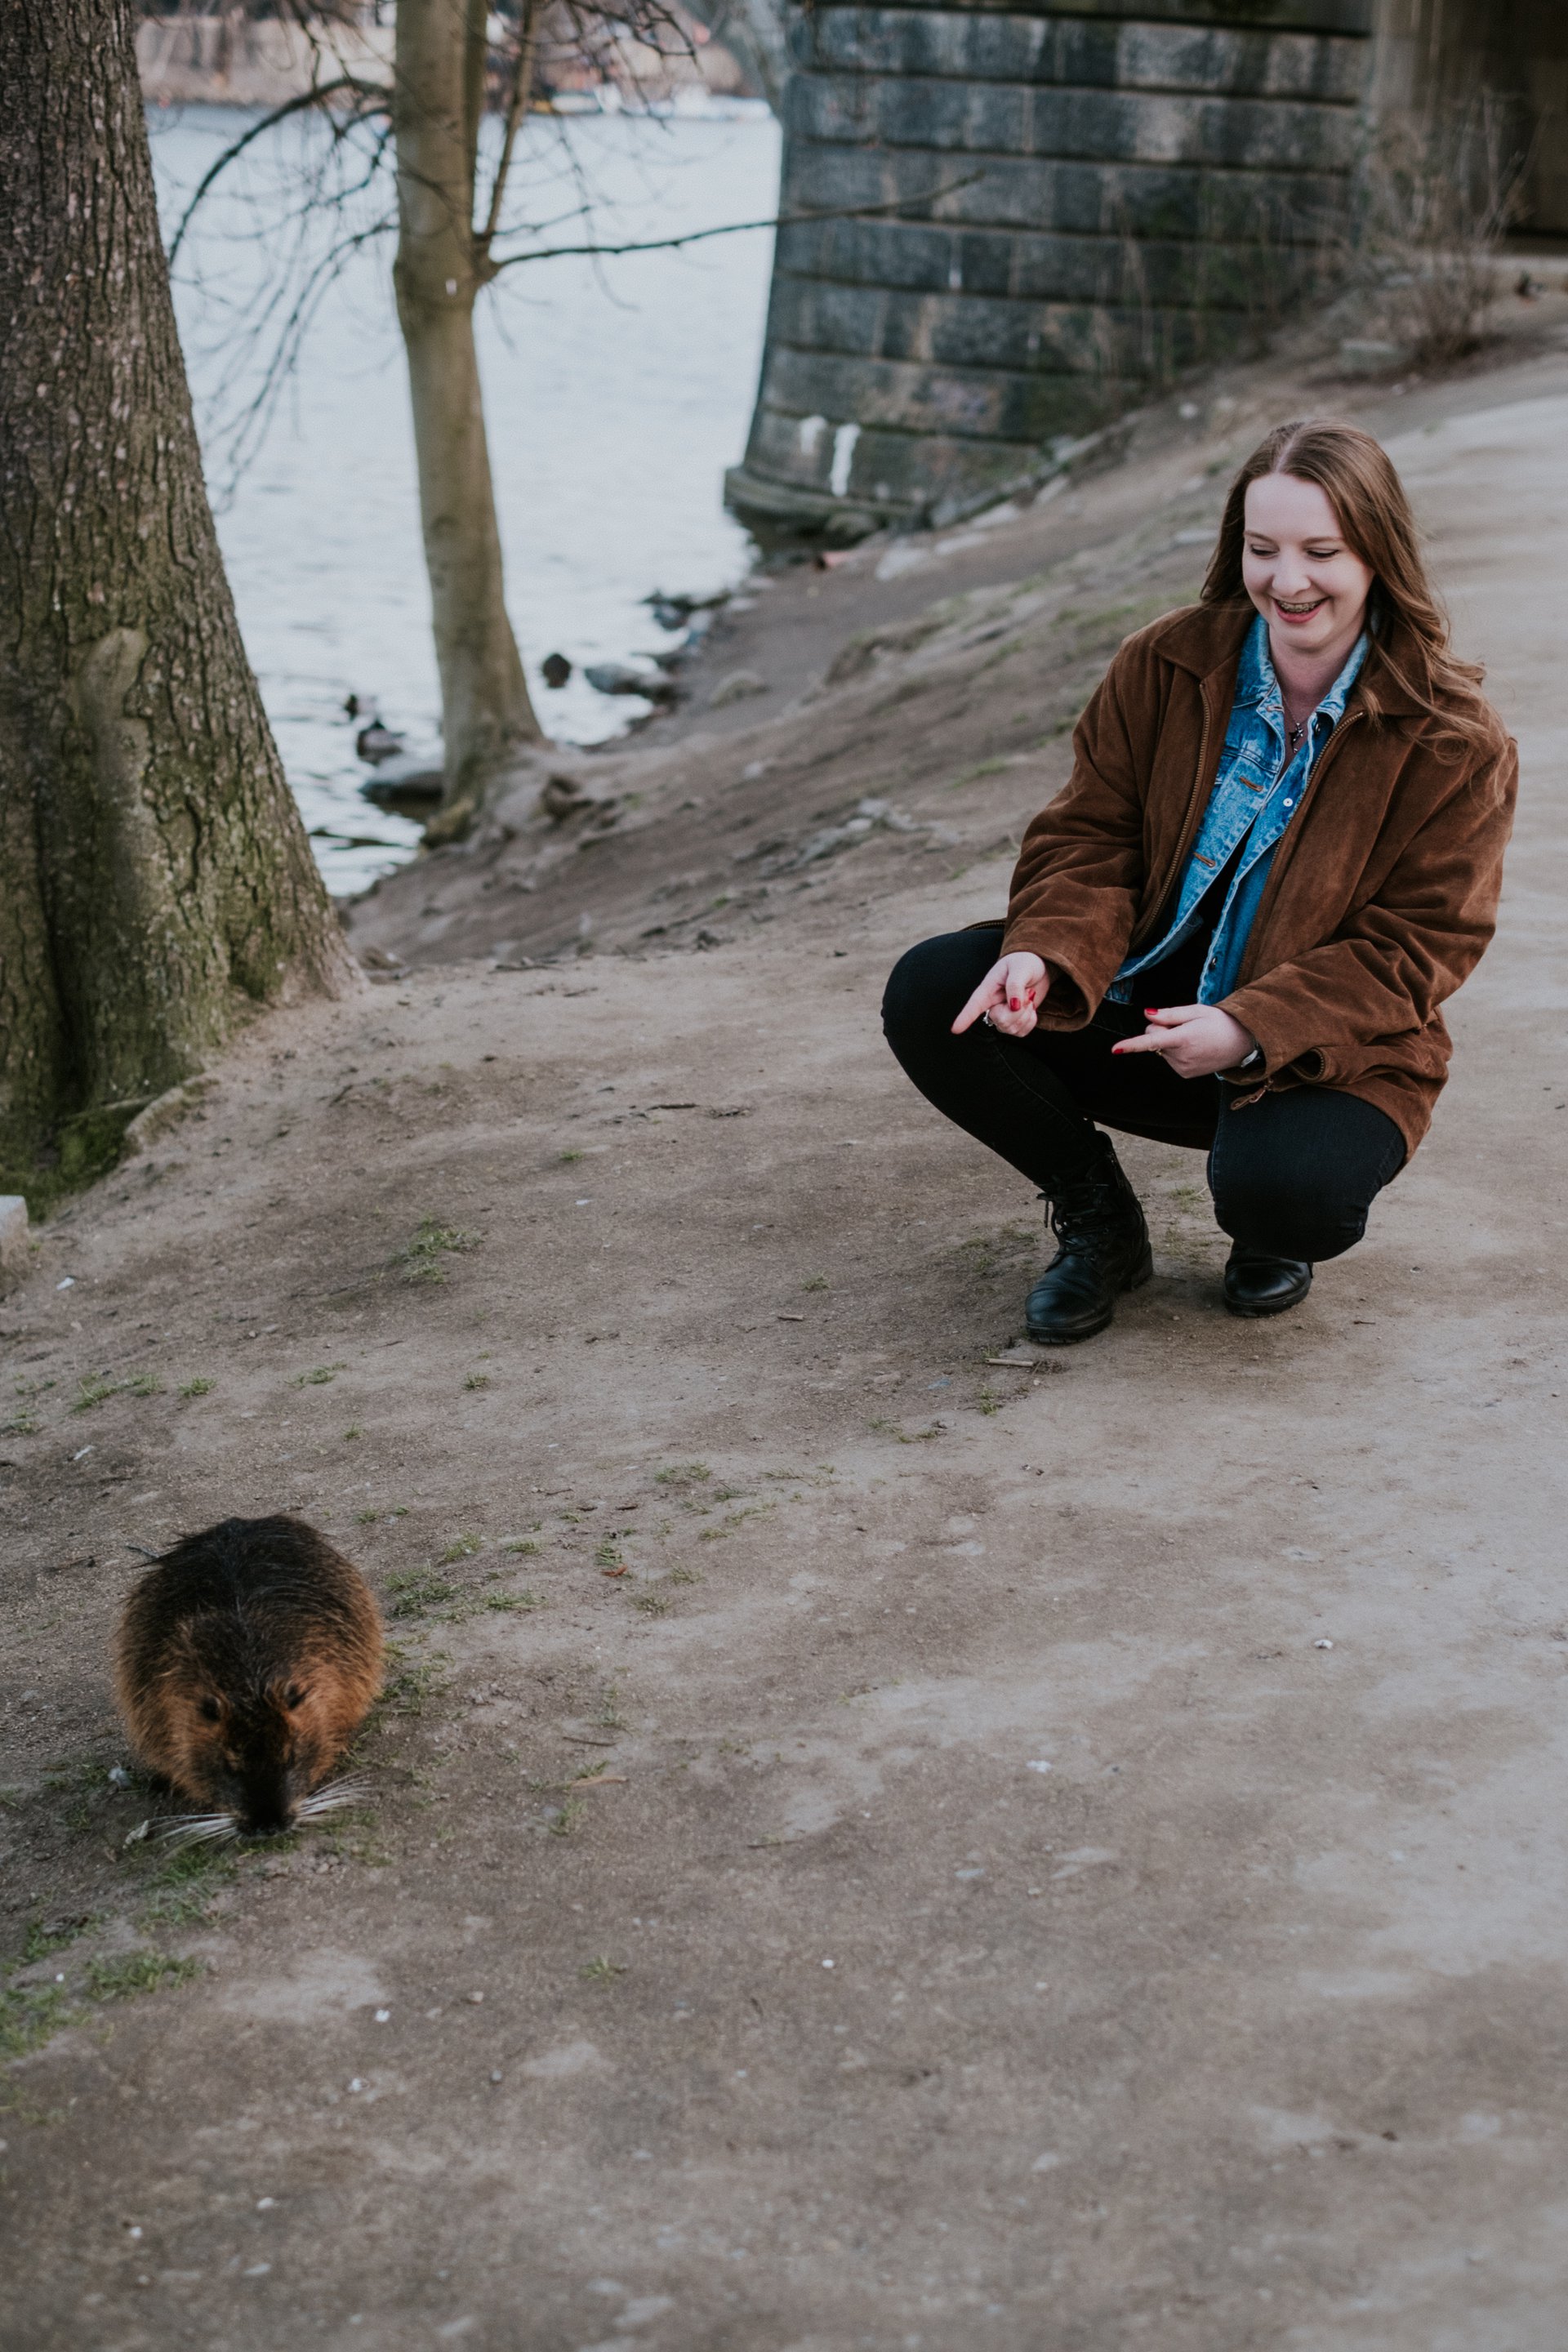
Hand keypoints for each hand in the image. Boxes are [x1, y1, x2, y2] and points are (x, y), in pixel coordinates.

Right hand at [952, 951, 1048, 1039]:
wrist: (1038, 968)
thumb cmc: (1024, 962)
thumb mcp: (1020, 968)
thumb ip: (1015, 985)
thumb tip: (1014, 1006)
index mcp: (988, 989)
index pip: (974, 1005)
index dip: (964, 1017)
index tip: (955, 1030)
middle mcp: (993, 1004)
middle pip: (1001, 1021)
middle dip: (1019, 1011)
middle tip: (1027, 993)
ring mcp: (1003, 1014)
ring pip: (1011, 1028)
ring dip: (1026, 1014)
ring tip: (1028, 997)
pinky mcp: (1015, 1021)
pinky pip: (1021, 1032)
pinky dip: (1031, 1022)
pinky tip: (1031, 1008)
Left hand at [1111, 1003, 1257, 1078]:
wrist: (1243, 1042)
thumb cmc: (1219, 1022)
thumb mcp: (1196, 1011)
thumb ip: (1169, 1014)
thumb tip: (1146, 1014)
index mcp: (1183, 1038)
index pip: (1151, 1041)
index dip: (1132, 1044)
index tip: (1115, 1049)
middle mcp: (1181, 1057)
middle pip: (1153, 1038)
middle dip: (1162, 1029)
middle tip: (1186, 1026)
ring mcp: (1183, 1068)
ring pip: (1160, 1049)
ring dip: (1170, 1041)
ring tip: (1193, 1037)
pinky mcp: (1185, 1074)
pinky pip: (1169, 1058)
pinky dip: (1176, 1051)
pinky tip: (1194, 1047)